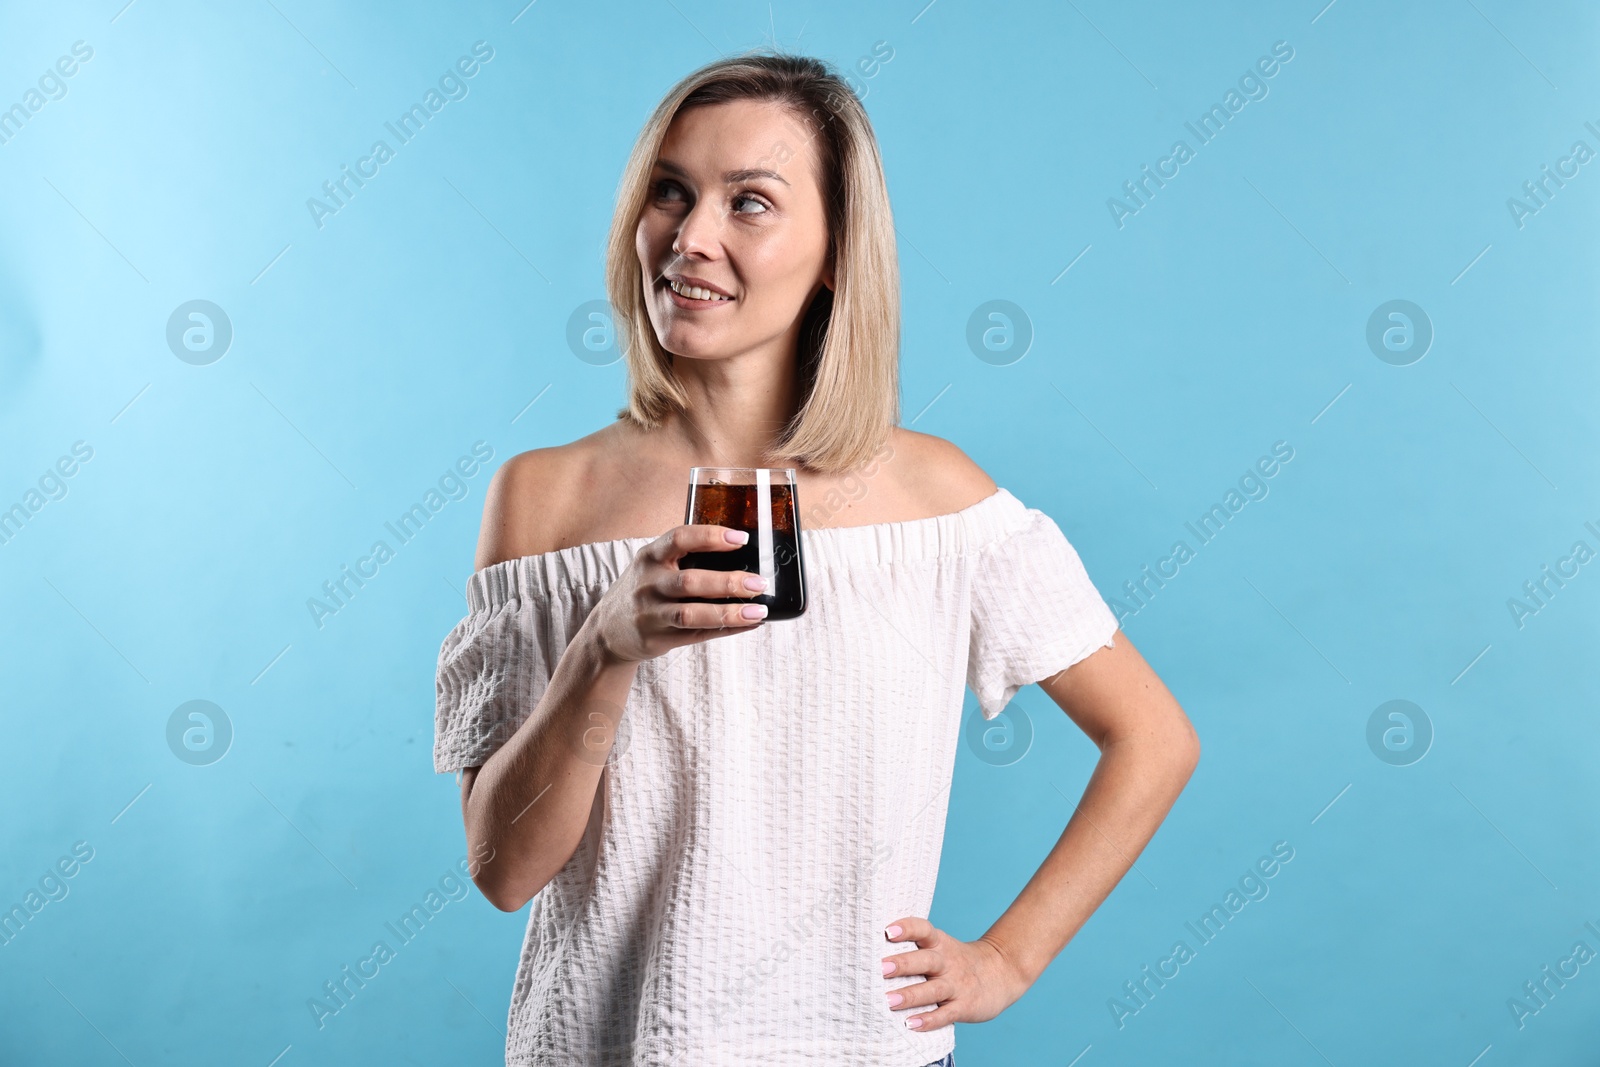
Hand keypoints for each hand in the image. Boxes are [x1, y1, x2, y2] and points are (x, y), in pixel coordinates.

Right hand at [586, 524, 768, 664]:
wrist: (607, 630)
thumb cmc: (643, 589)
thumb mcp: (652, 565)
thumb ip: (683, 557)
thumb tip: (741, 552)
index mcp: (649, 557)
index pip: (680, 539)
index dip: (711, 537)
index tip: (741, 539)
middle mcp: (647, 584)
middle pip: (690, 581)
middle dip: (728, 581)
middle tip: (759, 583)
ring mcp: (651, 614)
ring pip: (692, 614)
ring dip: (729, 612)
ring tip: (758, 610)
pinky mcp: (657, 639)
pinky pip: (696, 635)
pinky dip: (725, 630)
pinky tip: (748, 624)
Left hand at [881, 917, 1028, 1031]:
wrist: (1002, 972)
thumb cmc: (957, 961)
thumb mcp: (942, 947)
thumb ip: (915, 949)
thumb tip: (870, 952)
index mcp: (940, 944)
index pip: (924, 930)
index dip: (908, 928)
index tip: (888, 930)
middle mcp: (947, 962)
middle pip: (925, 960)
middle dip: (903, 963)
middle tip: (881, 968)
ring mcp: (957, 985)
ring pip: (933, 989)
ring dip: (911, 995)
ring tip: (889, 1000)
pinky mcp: (964, 1006)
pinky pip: (945, 1014)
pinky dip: (929, 1020)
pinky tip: (911, 1024)